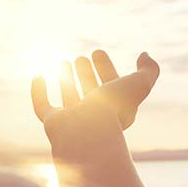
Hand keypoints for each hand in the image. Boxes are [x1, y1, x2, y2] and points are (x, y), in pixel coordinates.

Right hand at [30, 50, 159, 167]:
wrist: (87, 134)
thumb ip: (149, 70)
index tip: (97, 51)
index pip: (110, 85)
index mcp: (114, 108)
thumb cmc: (114, 110)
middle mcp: (93, 115)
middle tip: (80, 58)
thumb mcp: (139, 85)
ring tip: (63, 61)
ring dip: (66, 79)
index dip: (105, 67)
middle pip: (89, 91)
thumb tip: (144, 55)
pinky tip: (38, 75)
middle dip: (85, 73)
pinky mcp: (53, 123)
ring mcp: (72, 120)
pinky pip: (43, 106)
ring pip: (69, 97)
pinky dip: (39, 91)